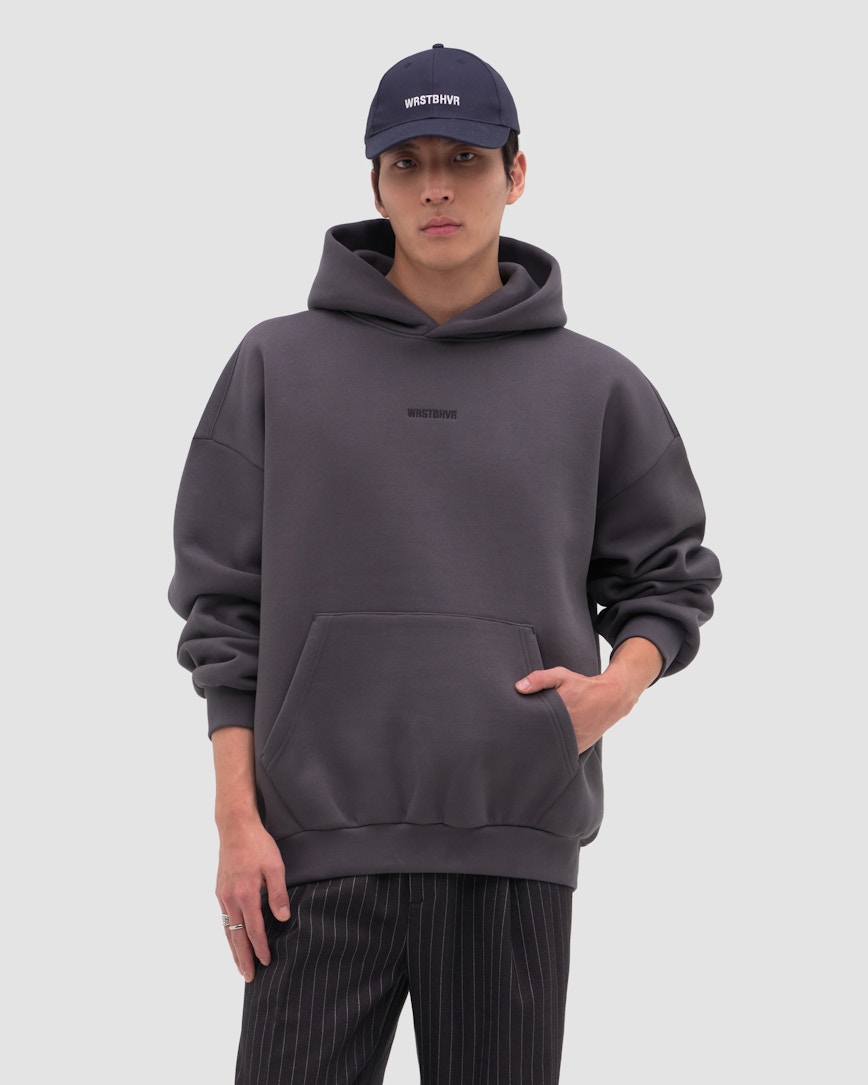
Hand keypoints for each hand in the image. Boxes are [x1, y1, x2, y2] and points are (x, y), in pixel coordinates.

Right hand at [216, 817, 289, 982]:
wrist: (235, 827)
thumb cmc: (258, 844)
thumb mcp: (275, 866)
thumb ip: (278, 893)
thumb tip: (283, 918)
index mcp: (246, 893)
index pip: (254, 929)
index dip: (260, 947)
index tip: (266, 962)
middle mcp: (231, 898)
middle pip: (236, 936)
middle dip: (243, 958)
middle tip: (248, 978)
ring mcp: (222, 895)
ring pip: (227, 930)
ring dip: (233, 950)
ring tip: (239, 966)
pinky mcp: (219, 890)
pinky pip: (223, 919)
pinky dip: (227, 934)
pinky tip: (232, 940)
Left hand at [515, 637, 662, 752]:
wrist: (611, 699)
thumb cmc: (584, 686)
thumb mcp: (562, 675)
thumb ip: (539, 679)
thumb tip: (518, 688)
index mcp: (559, 714)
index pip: (533, 727)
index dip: (521, 727)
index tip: (513, 725)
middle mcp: (567, 732)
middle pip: (540, 740)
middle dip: (529, 737)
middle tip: (517, 735)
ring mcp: (573, 743)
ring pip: (550, 749)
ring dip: (542, 745)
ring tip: (529, 743)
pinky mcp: (578, 749)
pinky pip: (562, 754)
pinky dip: (554, 751)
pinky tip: (545, 745)